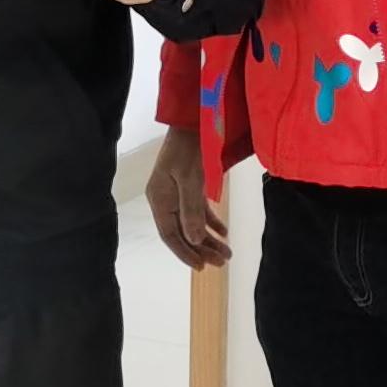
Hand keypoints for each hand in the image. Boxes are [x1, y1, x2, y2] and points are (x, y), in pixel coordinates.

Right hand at [148, 126, 229, 269]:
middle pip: (182, 232)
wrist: (194, 119)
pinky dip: (211, 222)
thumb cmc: (191, 148)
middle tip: (222, 262)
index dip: (185, 253)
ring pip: (192, 223)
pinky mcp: (188, 185)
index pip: (170, 235)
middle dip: (202, 249)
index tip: (202, 267)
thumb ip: (192, 210)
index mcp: (159, 199)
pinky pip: (198, 210)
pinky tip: (224, 232)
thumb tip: (195, 240)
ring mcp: (175, 192)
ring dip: (208, 239)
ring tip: (226, 252)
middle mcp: (165, 199)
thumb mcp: (190, 179)